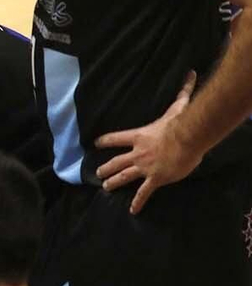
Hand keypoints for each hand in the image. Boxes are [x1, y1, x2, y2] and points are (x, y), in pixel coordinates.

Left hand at [95, 71, 201, 213]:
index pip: (116, 138)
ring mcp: (144, 167)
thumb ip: (182, 92)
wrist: (186, 139)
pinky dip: (138, 202)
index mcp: (139, 136)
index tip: (95, 143)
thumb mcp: (177, 107)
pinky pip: (144, 192)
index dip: (105, 140)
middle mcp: (137, 153)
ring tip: (105, 188)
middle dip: (106, 167)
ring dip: (114, 182)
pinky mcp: (155, 179)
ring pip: (124, 176)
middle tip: (97, 173)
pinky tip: (132, 210)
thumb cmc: (181, 123)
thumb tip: (190, 74)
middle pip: (116, 161)